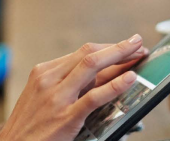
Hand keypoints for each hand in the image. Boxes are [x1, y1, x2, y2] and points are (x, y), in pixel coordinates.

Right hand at [0, 35, 149, 140]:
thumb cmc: (30, 126)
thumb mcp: (43, 97)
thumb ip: (70, 86)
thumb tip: (105, 76)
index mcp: (43, 72)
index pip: (82, 53)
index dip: (108, 48)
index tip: (126, 46)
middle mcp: (49, 79)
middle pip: (89, 54)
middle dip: (117, 47)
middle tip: (138, 43)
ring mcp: (57, 97)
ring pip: (92, 66)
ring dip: (120, 56)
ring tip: (139, 53)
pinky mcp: (65, 117)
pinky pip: (94, 97)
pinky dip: (115, 85)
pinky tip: (130, 79)